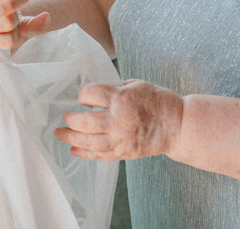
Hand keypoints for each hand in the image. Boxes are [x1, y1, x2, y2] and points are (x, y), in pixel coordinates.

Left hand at [55, 79, 184, 160]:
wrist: (179, 125)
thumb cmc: (159, 102)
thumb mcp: (136, 85)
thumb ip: (112, 88)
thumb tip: (91, 93)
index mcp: (122, 99)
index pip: (89, 95)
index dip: (83, 95)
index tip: (85, 97)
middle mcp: (120, 120)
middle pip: (84, 122)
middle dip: (70, 119)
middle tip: (66, 117)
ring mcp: (122, 139)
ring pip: (89, 142)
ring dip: (71, 138)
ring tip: (60, 134)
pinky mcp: (126, 152)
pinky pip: (101, 155)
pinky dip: (85, 153)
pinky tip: (73, 149)